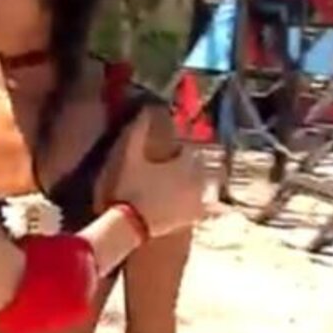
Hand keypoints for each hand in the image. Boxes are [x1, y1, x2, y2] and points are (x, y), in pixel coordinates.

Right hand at [111, 109, 205, 238]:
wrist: (131, 224)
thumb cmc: (131, 187)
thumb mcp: (129, 156)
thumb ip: (138, 130)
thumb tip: (145, 108)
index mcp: (184, 163)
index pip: (189, 149)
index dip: (179, 148)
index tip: (169, 151)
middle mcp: (196, 181)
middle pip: (199, 168)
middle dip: (189, 165)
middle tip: (173, 168)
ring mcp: (196, 202)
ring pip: (203, 187)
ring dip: (195, 183)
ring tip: (179, 185)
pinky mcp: (192, 219)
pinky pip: (202, 207)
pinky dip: (197, 203)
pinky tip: (185, 204)